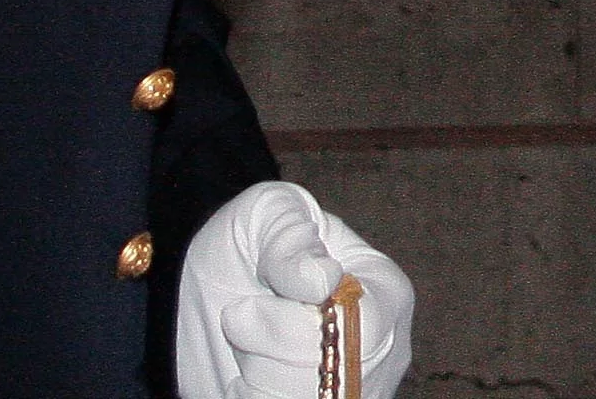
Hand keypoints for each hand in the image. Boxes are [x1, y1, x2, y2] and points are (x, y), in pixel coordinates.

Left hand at [175, 180, 416, 398]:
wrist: (209, 291)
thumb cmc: (248, 244)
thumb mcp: (264, 214)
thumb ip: (291, 235)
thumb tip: (321, 281)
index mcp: (386, 290)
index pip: (361, 327)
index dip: (295, 326)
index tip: (243, 305)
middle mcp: (384, 349)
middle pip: (334, 375)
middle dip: (269, 348)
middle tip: (236, 317)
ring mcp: (353, 388)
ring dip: (256, 374)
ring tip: (246, 342)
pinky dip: (250, 396)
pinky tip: (245, 374)